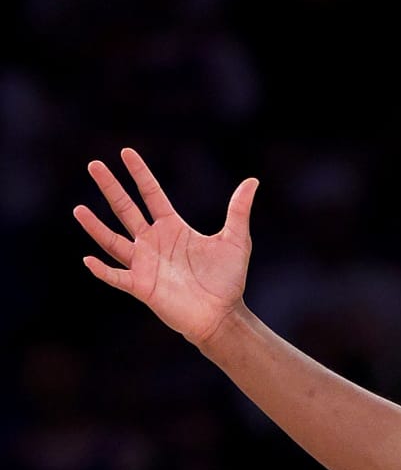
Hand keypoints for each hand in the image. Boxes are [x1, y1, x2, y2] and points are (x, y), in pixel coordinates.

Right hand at [75, 149, 256, 346]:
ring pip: (114, 241)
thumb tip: (252, 182)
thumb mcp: (236, 241)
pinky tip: (87, 259)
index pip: (152, 194)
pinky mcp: (142, 287)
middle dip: (111, 187)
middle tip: (94, 165)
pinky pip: (117, 276)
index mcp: (172, 227)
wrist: (223, 316)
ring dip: (96, 226)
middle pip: (126, 209)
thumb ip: (238, 211)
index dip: (140, 174)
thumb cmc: (228, 281)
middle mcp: (154, 242)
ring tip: (78, 209)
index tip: (126, 152)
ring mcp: (145, 264)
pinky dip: (102, 270)